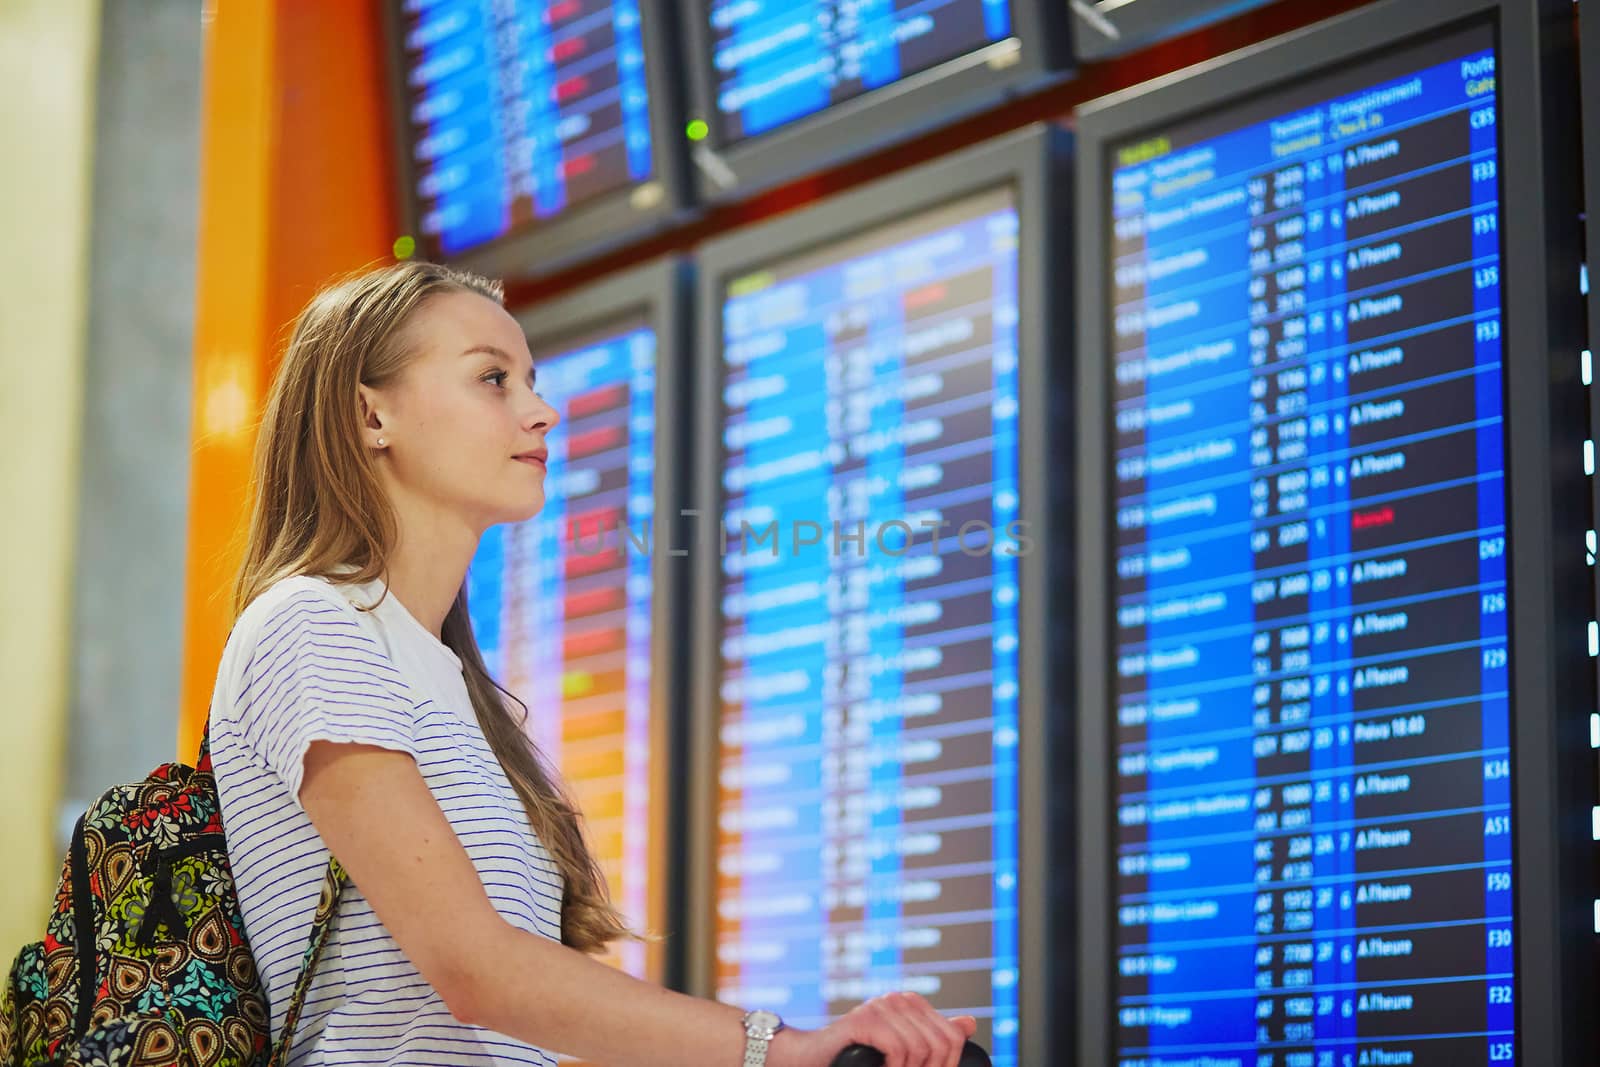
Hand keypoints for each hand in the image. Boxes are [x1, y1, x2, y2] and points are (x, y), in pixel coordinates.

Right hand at [768, 993, 977, 1066]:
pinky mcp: (864, 1018)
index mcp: (912, 1004)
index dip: (945, 1066)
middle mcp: (899, 999)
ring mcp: (881, 1006)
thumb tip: (970, 1023)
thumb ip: (935, 1036)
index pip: (951, 1038)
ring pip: (921, 1048)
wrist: (813, 1059)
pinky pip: (898, 1047)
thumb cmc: (857, 1057)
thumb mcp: (901, 1050)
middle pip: (940, 1044)